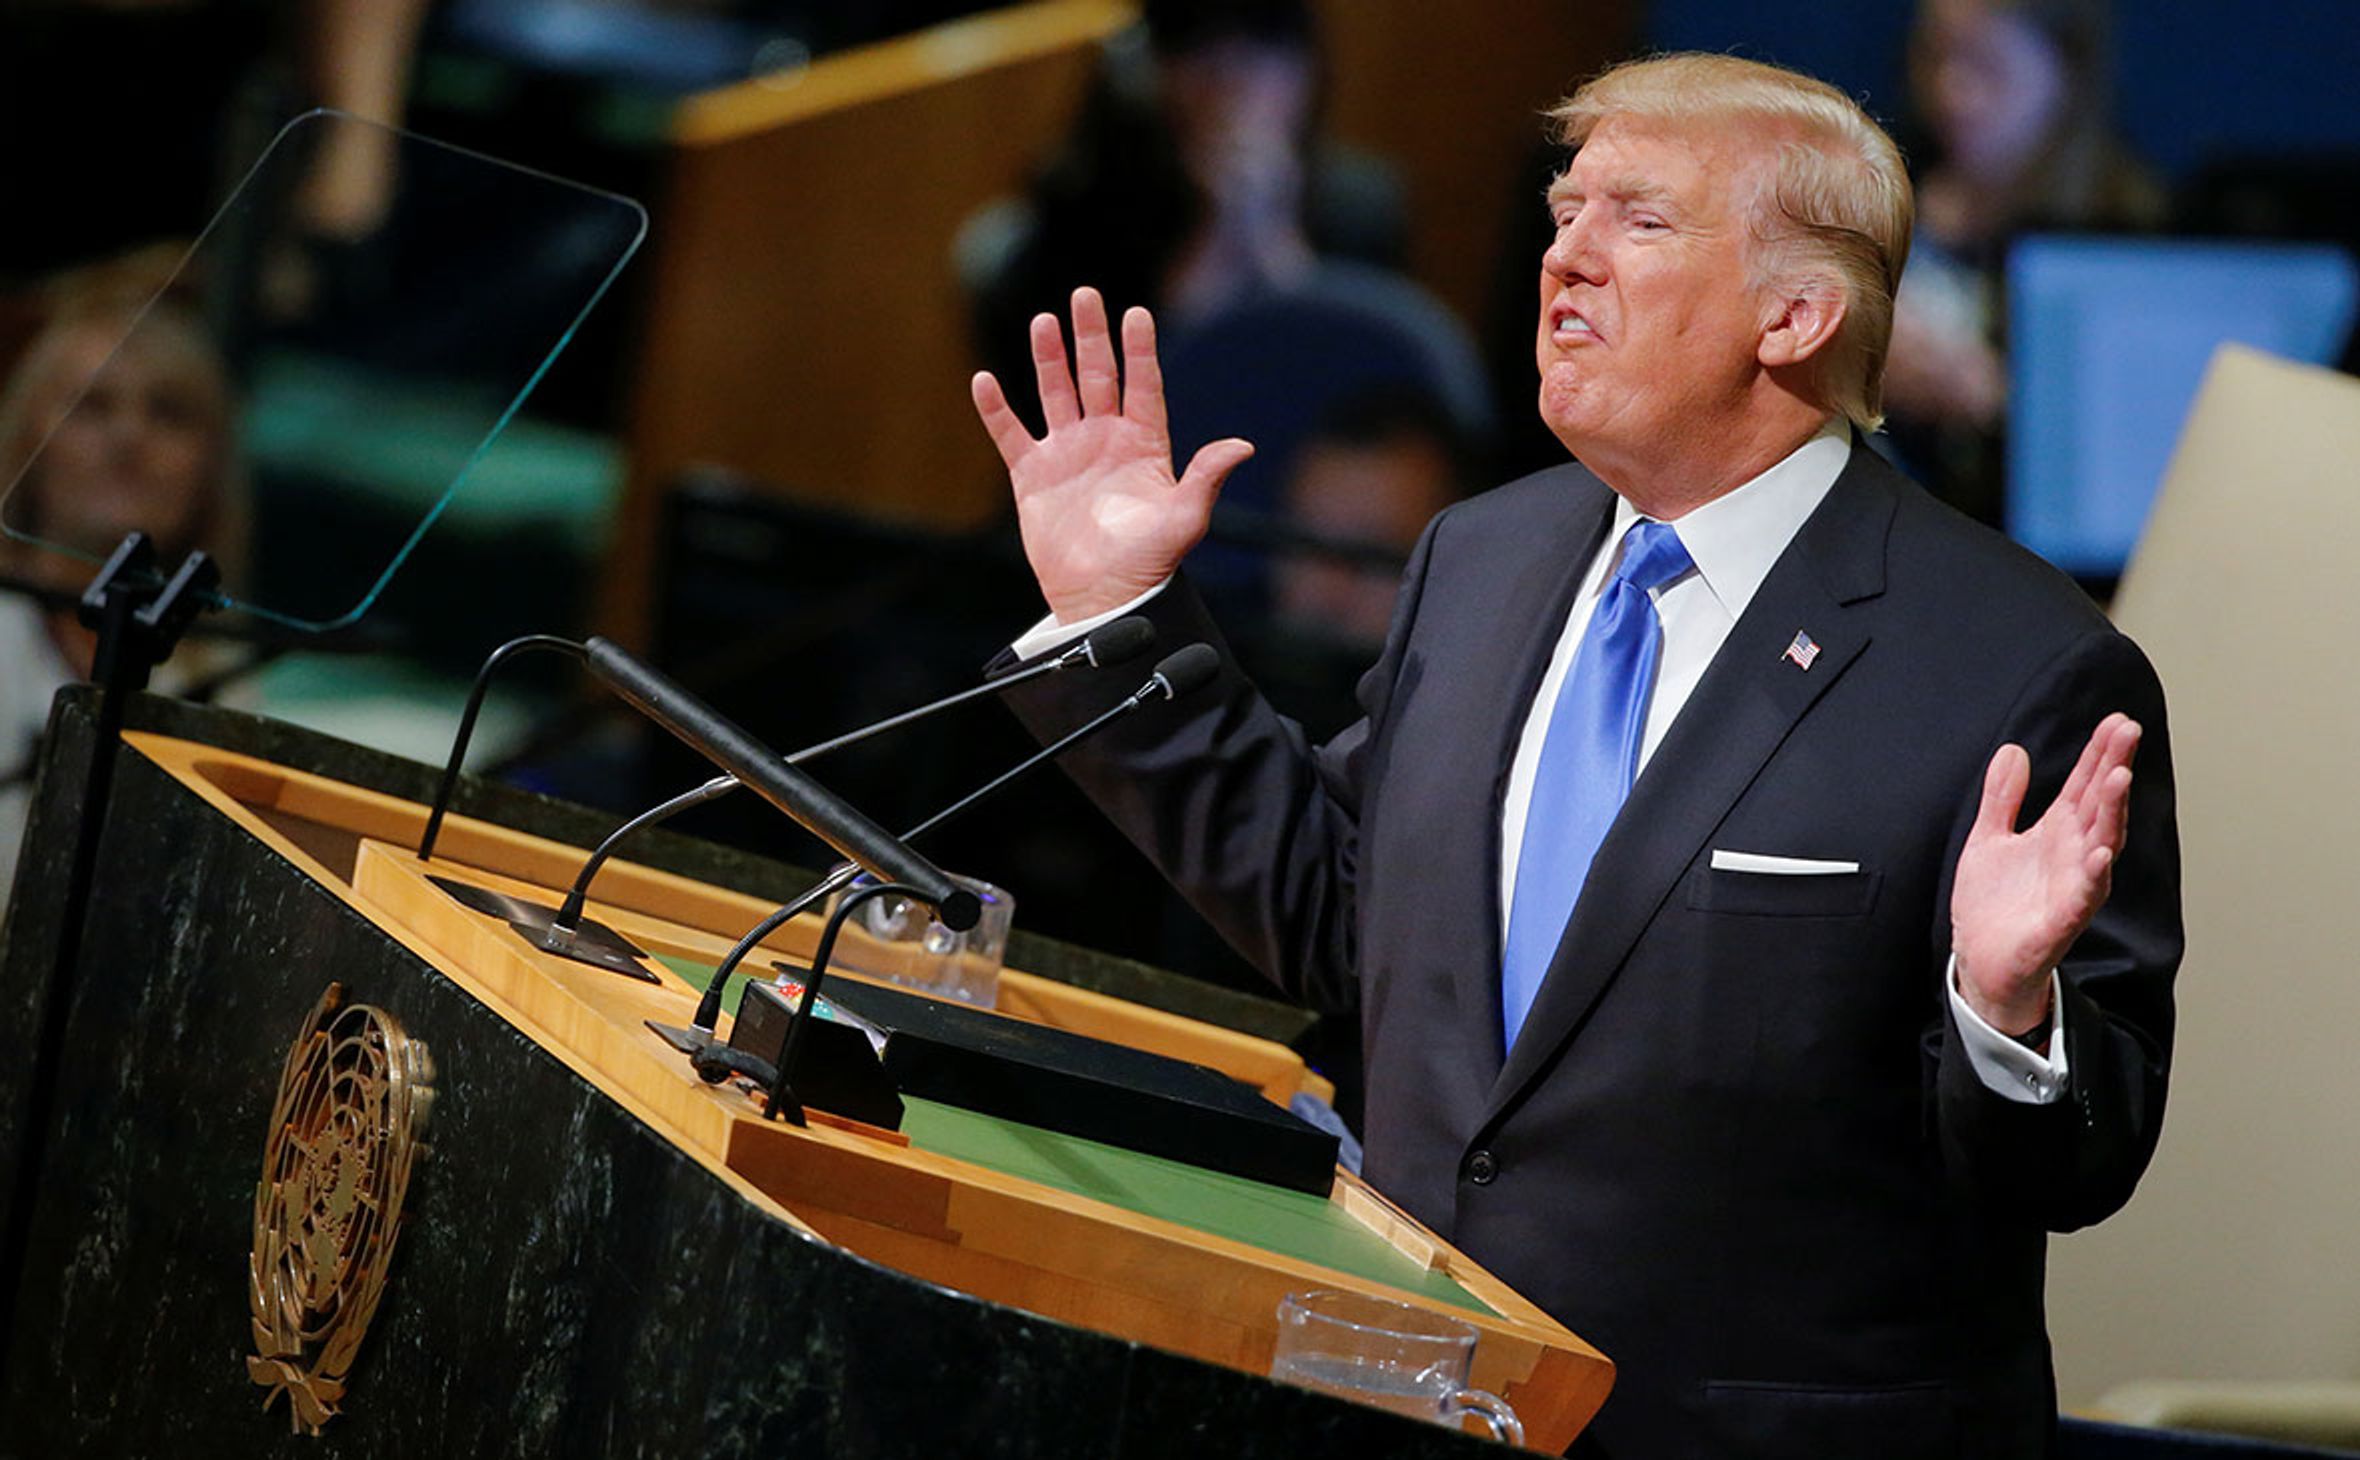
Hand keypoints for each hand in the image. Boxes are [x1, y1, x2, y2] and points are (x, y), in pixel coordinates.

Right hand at [971, 287, 1253, 621]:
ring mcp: (1067, 454)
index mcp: (1143, 445)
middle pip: (1097, 376)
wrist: (1103, 598)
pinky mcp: (1033, 476)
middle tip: (1086, 294)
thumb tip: (1243, 445)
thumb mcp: (1185, 518)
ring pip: (1055, 393)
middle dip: (1091, 336)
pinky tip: (984, 380)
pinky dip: (997, 409)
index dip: (1139, 351)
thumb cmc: (1149, 562)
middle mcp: (1104, 440)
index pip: (1142, 385)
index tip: (1137, 313)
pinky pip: (1011, 434)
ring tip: (1044, 321)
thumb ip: (1207, 477)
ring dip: (1049, 358)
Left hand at [1951, 713, 2141, 1034]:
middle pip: (2100, 805)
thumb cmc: (1993, 903)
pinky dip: (2093, 875)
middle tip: (2128, 731)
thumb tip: (2013, 750)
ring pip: (2101, 843)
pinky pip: (2083, 896)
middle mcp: (2073, 855)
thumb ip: (2003, 797)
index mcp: (2057, 833)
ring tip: (2119, 777)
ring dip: (2112, 811)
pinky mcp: (2061, 921)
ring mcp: (2073, 887)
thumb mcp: (1989, 837)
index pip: (2084, 786)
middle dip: (2114, 767)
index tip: (2116, 721)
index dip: (2099, 753)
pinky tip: (2100, 853)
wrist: (1981, 960)